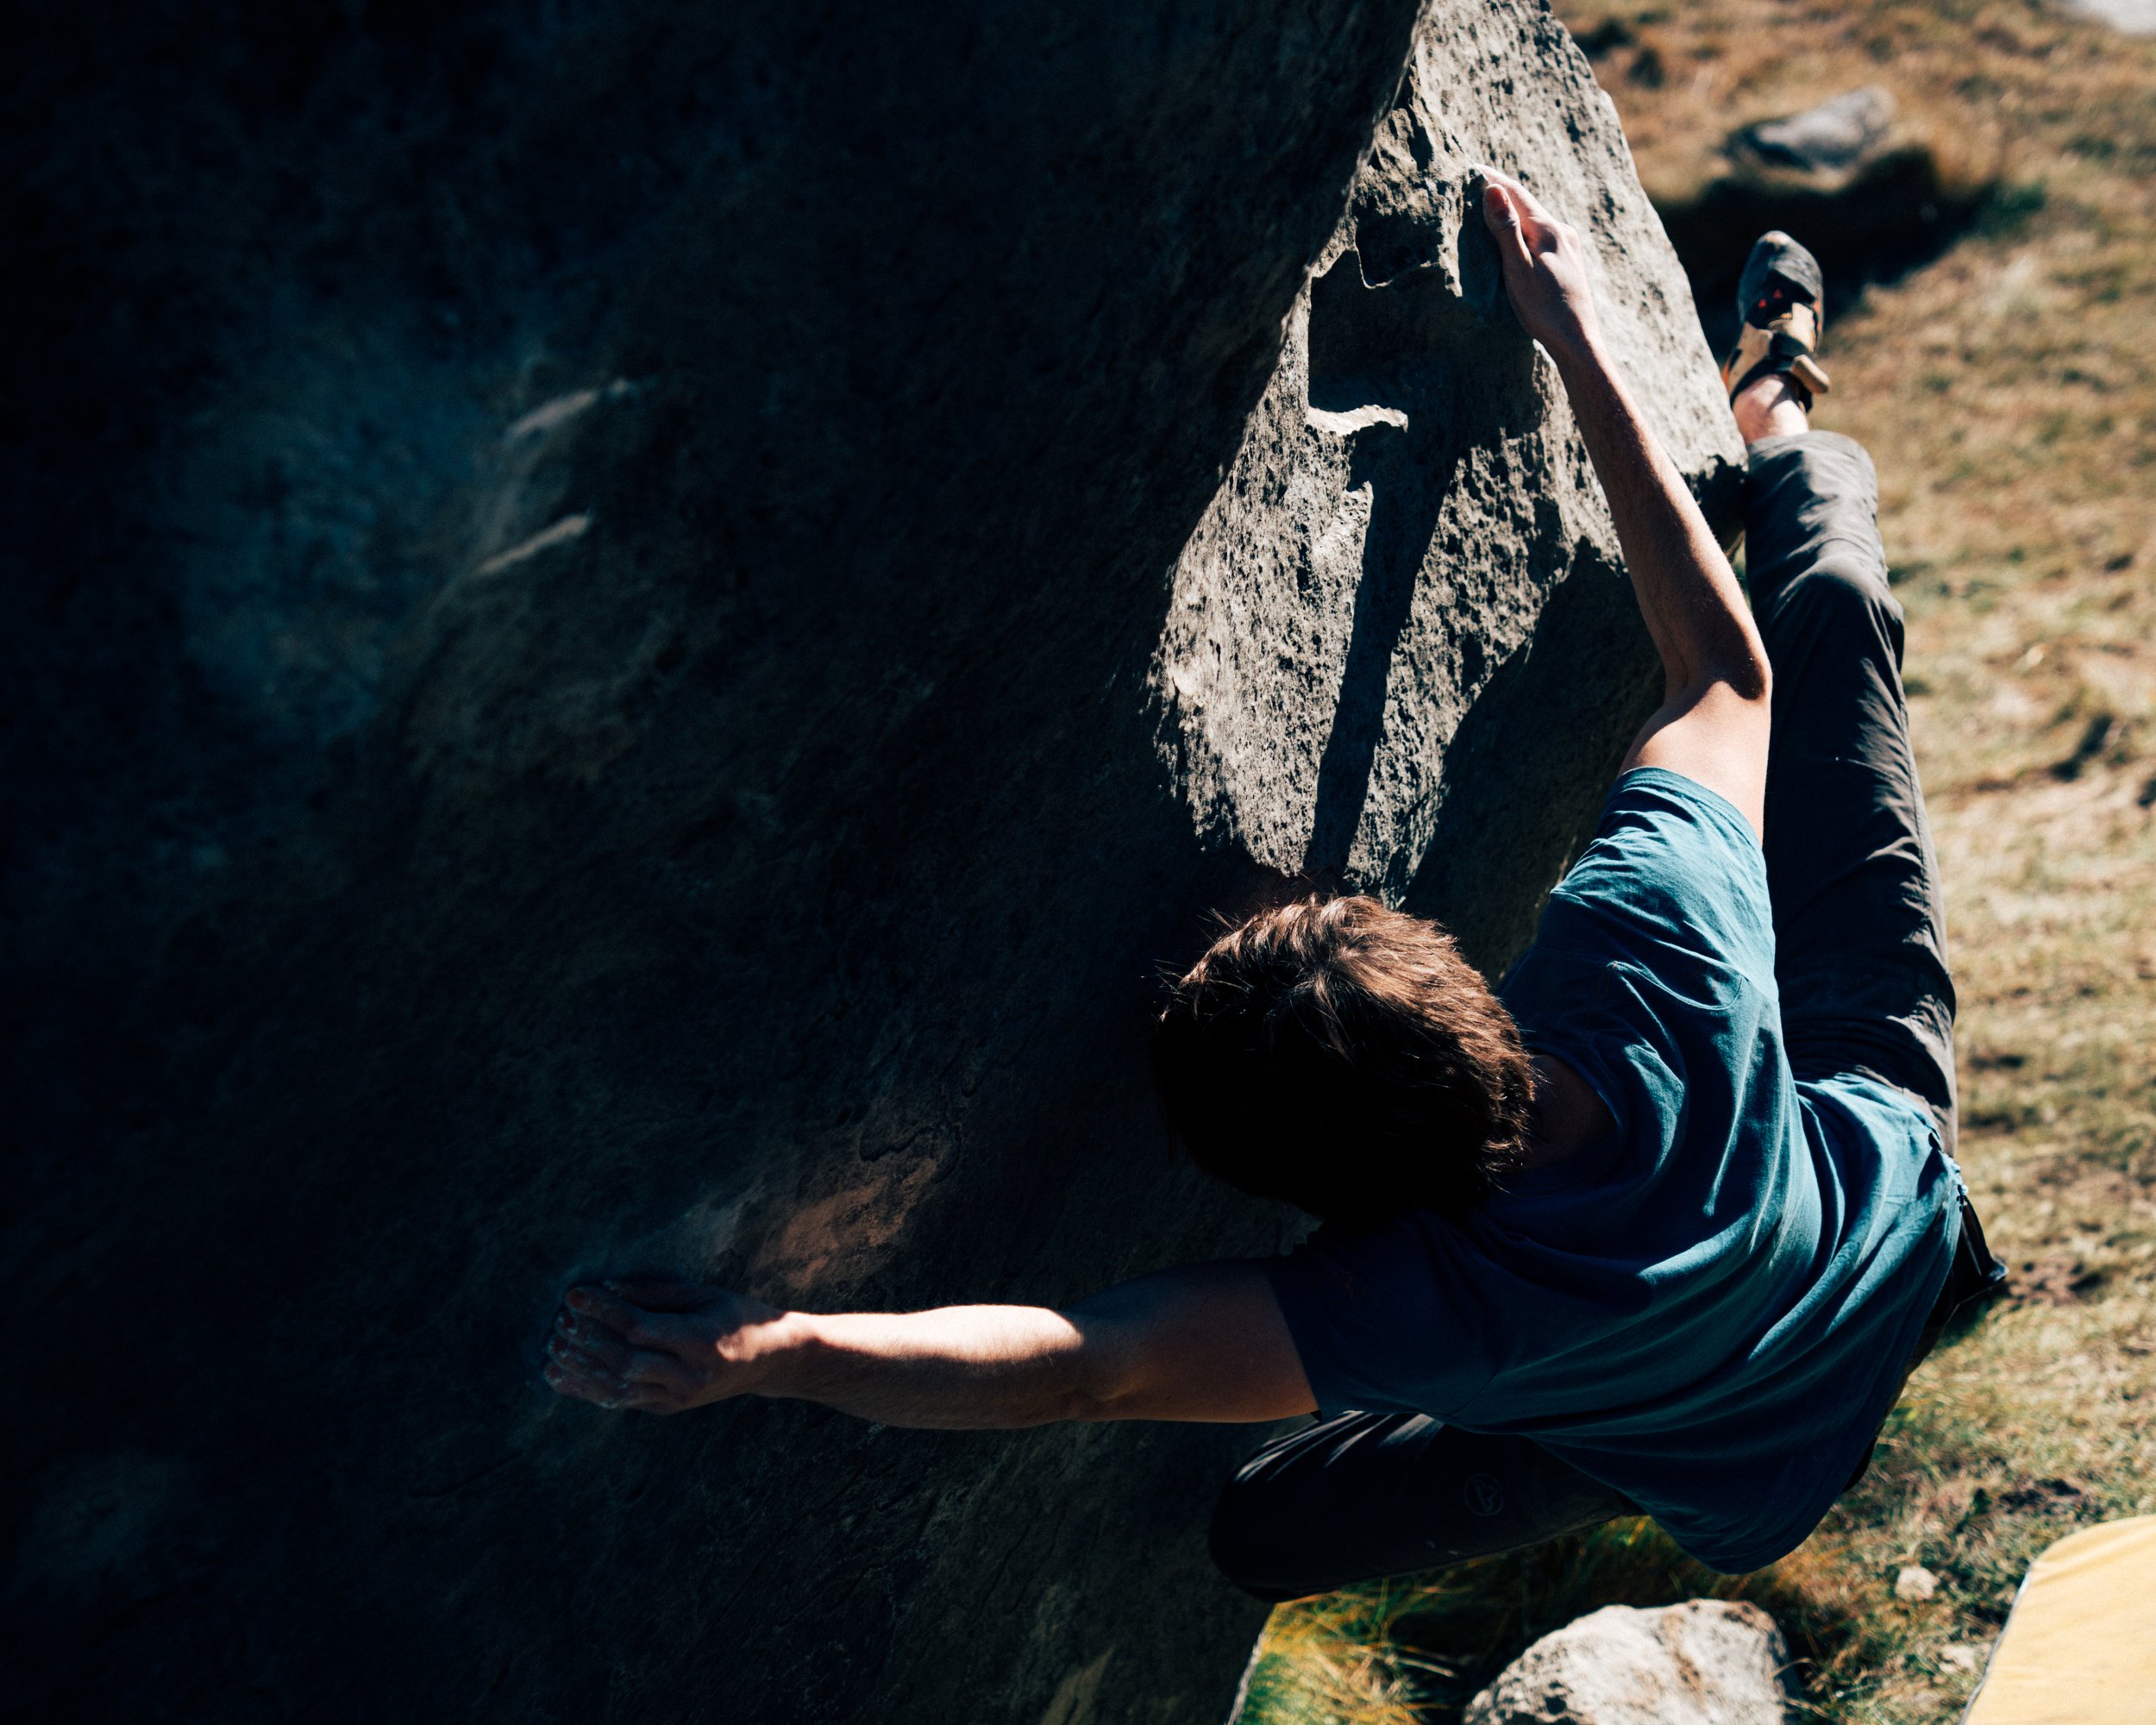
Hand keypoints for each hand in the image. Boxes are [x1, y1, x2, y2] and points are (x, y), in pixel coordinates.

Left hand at [544, 1277, 779, 1414]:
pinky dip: (587, 1388)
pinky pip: (622, 1400)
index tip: (575, 1294)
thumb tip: (609, 1289)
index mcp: (702, 1342)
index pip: (642, 1328)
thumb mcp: (704, 1294)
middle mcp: (689, 1376)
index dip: (605, 1311)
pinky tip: (560, 1376)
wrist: (769, 1360)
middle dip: (587, 1341)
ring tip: (552, 1350)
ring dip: (580, 1370)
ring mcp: (677, 1397)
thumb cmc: (736, 1315)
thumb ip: (656, 1294)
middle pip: (626, 1362)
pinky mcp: (667, 1408)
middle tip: (560, 1321)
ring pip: (619, 1389)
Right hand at [1477, 166, 1602, 367]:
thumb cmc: (1545, 309)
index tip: (1469, 167)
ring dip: (1511, 212)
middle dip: (1501, 192)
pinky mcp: (1567, 262)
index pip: (1515, 193)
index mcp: (1548, 229)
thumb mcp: (1519, 269)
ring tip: (1489, 207)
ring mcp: (1566, 246)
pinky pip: (1540, 236)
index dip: (1492, 179)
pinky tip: (1514, 238)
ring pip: (1534, 220)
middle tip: (1473, 183)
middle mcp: (1561, 231)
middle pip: (1526, 204)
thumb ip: (1506, 230)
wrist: (1578, 341)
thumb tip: (1493, 189)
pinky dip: (1522, 230)